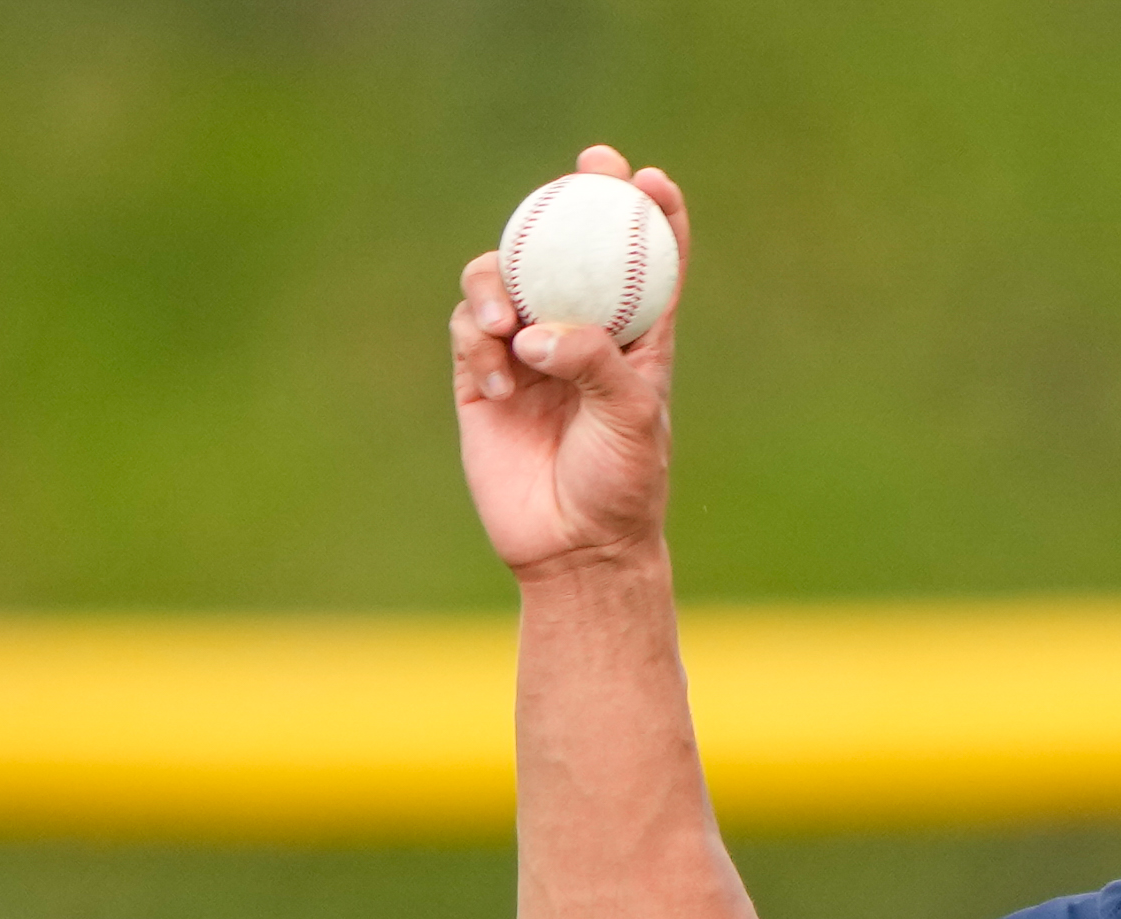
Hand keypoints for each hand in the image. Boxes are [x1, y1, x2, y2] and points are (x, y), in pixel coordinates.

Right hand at [449, 148, 692, 580]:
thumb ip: (594, 362)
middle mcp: (580, 332)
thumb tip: (536, 330)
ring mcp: (527, 350)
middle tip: (585, 167)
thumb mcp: (631, 420)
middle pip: (570, 247)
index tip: (647, 179)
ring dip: (499, 281)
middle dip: (574, 198)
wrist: (572, 548)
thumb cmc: (622, 485)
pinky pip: (469, 330)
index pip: (648, 262)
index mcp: (636, 338)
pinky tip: (496, 377)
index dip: (651, 212)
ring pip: (505, 278)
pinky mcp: (482, 377)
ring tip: (504, 319)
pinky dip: (477, 339)